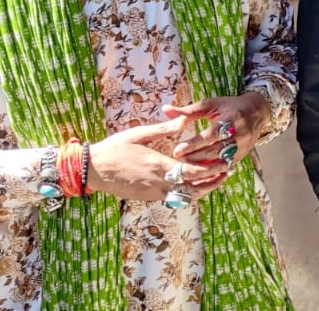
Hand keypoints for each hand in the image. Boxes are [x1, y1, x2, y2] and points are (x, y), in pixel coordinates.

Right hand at [86, 117, 222, 201]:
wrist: (92, 170)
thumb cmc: (115, 149)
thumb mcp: (139, 134)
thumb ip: (165, 129)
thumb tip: (186, 119)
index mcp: (159, 166)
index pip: (194, 172)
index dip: (212, 170)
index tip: (226, 164)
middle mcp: (159, 183)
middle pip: (194, 188)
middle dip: (213, 182)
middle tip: (226, 173)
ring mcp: (153, 193)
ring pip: (185, 196)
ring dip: (201, 189)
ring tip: (214, 179)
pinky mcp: (148, 198)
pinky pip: (173, 198)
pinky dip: (187, 192)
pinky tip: (193, 183)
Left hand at [167, 92, 270, 164]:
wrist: (257, 112)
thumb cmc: (230, 107)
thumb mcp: (211, 104)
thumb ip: (188, 110)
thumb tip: (165, 109)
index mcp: (232, 119)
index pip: (211, 134)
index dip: (194, 144)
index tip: (177, 150)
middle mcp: (240, 134)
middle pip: (216, 150)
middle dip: (195, 157)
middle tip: (177, 162)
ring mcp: (243, 147)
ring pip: (221, 161)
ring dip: (203, 166)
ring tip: (185, 167)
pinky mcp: (242, 155)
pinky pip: (226, 166)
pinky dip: (212, 170)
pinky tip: (198, 172)